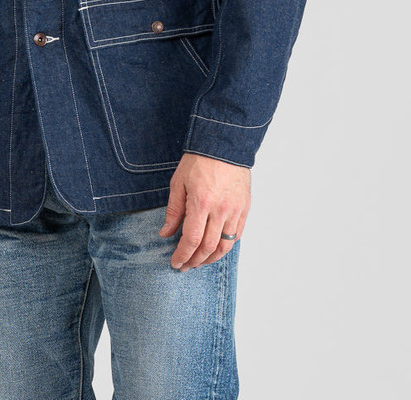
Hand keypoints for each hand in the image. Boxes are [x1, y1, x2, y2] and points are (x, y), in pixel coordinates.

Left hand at [159, 152, 250, 270]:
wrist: (223, 144)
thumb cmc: (198, 161)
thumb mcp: (178, 183)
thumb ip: (173, 211)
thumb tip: (165, 233)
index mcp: (201, 203)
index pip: (191, 240)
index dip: (182, 255)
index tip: (175, 263)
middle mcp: (220, 210)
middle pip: (208, 248)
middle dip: (195, 261)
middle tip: (185, 266)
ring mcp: (235, 210)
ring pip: (225, 246)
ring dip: (211, 259)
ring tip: (200, 262)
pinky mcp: (244, 208)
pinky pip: (237, 235)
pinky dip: (226, 246)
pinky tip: (216, 249)